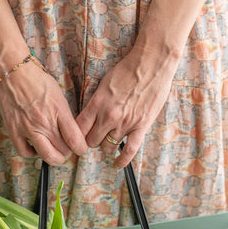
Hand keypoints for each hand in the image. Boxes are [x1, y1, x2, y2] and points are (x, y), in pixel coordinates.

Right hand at [0, 60, 87, 165]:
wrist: (13, 71)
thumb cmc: (37, 78)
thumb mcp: (58, 93)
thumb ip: (65, 113)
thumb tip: (71, 131)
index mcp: (58, 110)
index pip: (75, 140)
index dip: (81, 148)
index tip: (81, 148)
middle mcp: (44, 122)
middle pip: (63, 151)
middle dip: (69, 152)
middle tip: (68, 147)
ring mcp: (28, 128)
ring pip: (47, 156)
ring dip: (54, 157)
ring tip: (55, 152)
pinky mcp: (14, 130)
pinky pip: (25, 152)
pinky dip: (32, 153)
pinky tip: (36, 147)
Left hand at [75, 49, 177, 168]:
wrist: (151, 64)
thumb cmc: (128, 69)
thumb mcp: (105, 83)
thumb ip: (97, 101)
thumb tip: (90, 115)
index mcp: (97, 103)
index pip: (79, 128)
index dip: (76, 134)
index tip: (77, 136)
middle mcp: (109, 115)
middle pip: (91, 140)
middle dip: (91, 140)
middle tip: (95, 137)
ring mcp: (125, 123)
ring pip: (108, 146)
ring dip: (107, 145)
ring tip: (108, 141)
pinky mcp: (141, 126)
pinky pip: (129, 151)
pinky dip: (122, 160)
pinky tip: (117, 164)